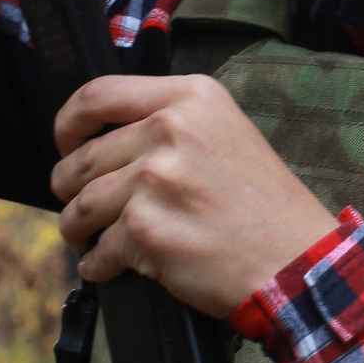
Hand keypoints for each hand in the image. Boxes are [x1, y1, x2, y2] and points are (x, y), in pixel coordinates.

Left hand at [50, 74, 336, 318]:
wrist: (297, 264)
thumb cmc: (266, 208)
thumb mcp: (227, 134)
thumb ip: (169, 123)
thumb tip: (102, 141)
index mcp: (190, 98)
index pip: (96, 94)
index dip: (67, 124)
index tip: (66, 145)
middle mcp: (169, 130)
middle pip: (81, 158)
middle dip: (71, 189)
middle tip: (82, 209)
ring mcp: (154, 178)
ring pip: (80, 205)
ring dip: (80, 230)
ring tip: (94, 241)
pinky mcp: (145, 228)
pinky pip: (97, 250)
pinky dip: (98, 266)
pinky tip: (114, 268)